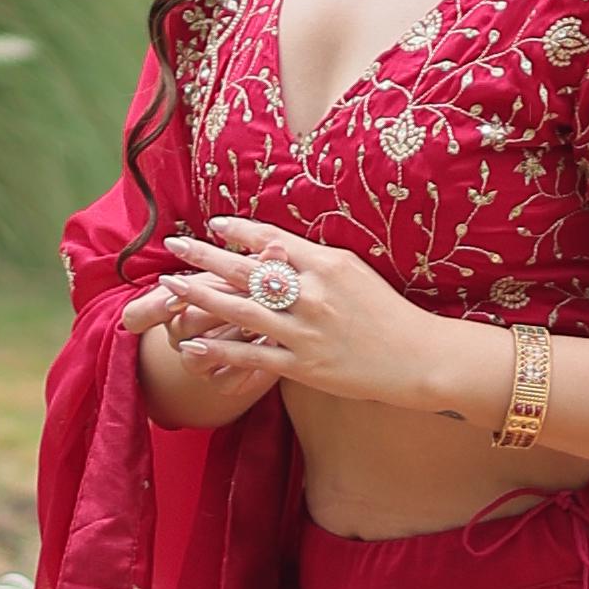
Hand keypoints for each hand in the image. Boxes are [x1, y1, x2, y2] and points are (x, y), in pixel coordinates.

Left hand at [149, 216, 448, 410]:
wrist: (419, 357)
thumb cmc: (389, 314)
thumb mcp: (356, 274)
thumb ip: (316, 262)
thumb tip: (279, 249)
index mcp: (327, 264)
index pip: (272, 239)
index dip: (237, 231)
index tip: (212, 225)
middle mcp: (312, 293)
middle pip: (245, 269)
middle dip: (204, 256)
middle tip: (173, 244)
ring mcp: (306, 330)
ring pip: (239, 310)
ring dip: (199, 297)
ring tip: (169, 287)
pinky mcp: (303, 364)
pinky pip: (250, 356)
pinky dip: (217, 351)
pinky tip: (189, 346)